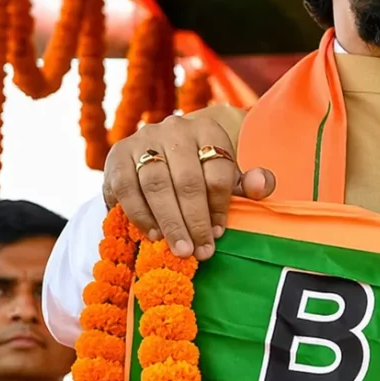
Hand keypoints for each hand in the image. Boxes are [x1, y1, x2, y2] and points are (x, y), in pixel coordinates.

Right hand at [102, 115, 273, 258]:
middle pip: (186, 180)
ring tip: (179, 248)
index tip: (218, 234)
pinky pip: (126, 187)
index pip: (217, 171)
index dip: (219, 206)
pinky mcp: (117, 154)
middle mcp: (175, 129)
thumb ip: (250, 183)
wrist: (161, 151)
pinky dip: (139, 214)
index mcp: (208, 131)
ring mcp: (143, 139)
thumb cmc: (202, 170)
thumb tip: (262, 185)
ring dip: (168, 221)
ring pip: (155, 184)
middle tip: (199, 251)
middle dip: (194, 220)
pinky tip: (153, 234)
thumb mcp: (229, 175)